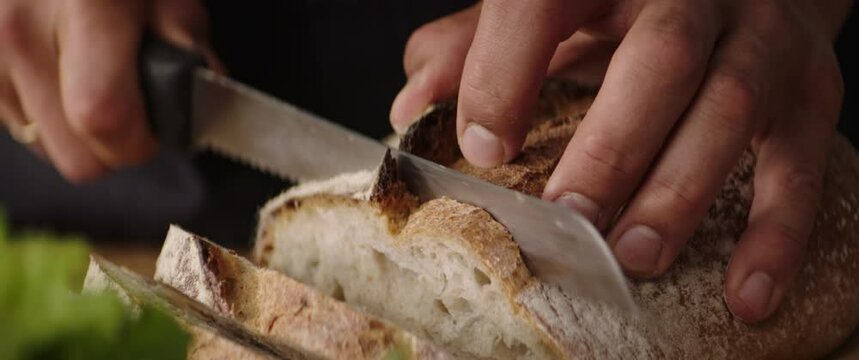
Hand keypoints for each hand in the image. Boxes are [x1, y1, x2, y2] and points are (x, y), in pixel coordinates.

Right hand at [0, 0, 218, 182]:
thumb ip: (187, 48)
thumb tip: (196, 109)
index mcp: (87, 7)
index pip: (104, 117)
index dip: (140, 141)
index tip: (156, 131)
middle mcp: (20, 30)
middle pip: (74, 155)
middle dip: (113, 145)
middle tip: (131, 102)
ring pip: (44, 146)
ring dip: (75, 128)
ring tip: (92, 72)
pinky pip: (16, 123)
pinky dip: (45, 110)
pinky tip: (61, 69)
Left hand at [391, 0, 849, 322]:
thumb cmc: (624, 5)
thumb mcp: (547, 11)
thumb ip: (475, 47)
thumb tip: (413, 106)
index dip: (505, 68)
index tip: (482, 148)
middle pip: (660, 55)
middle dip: (612, 144)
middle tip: (568, 216)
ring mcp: (760, 37)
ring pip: (729, 106)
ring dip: (680, 190)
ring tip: (634, 254)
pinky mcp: (808, 92)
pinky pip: (801, 163)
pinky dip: (775, 234)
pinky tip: (744, 291)